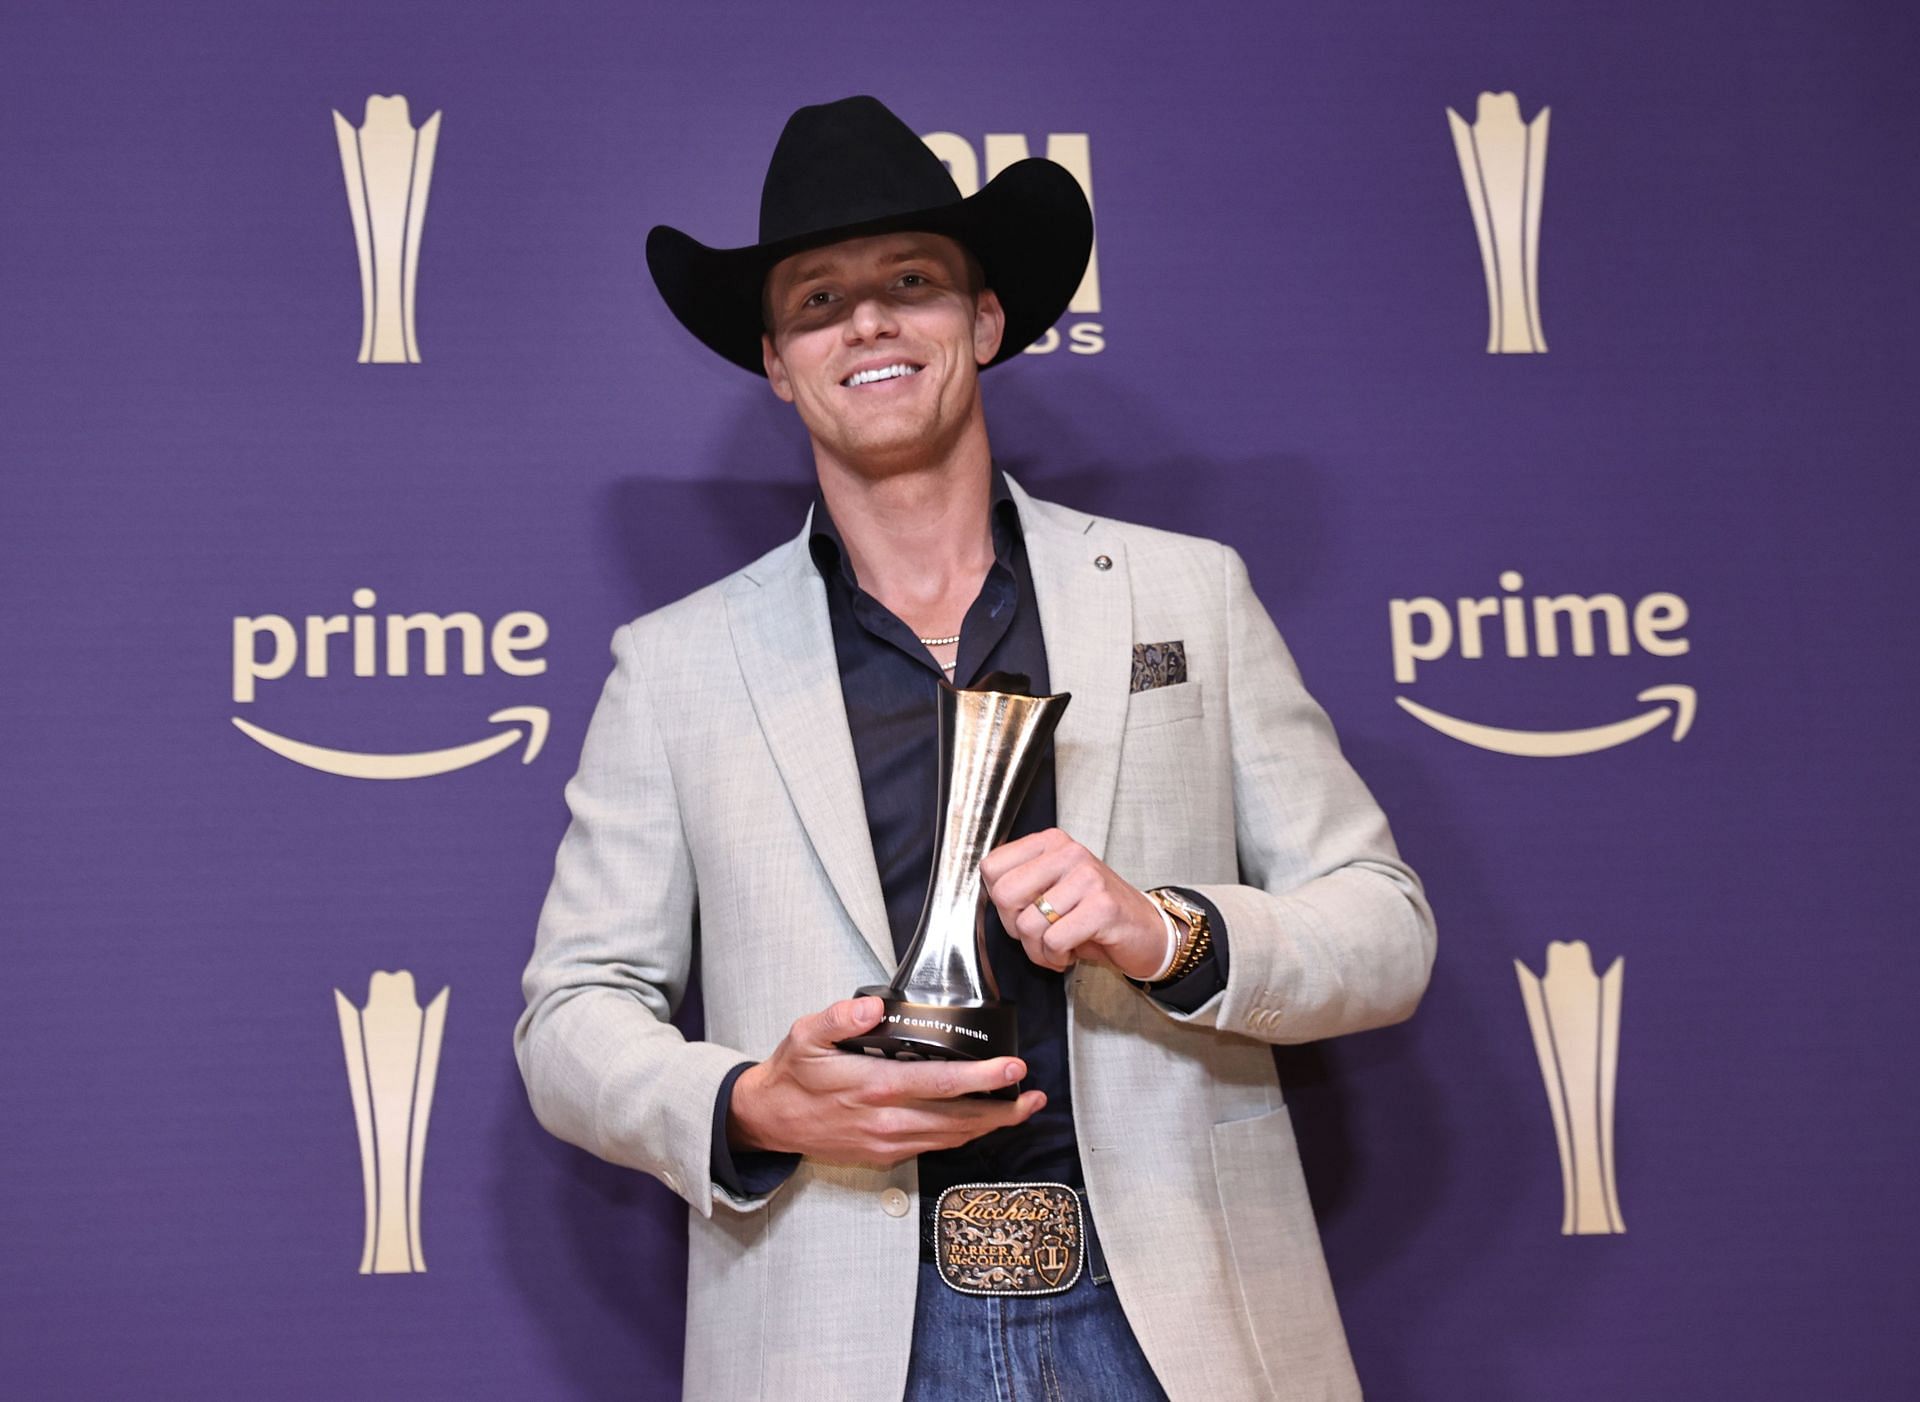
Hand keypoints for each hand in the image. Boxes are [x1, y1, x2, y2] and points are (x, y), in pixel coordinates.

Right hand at [727, 996, 1045, 1169]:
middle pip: (958, 1119)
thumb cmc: (792, 1074)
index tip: (1014, 1069)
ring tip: (1021, 1109)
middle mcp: (887, 1120)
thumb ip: (841, 1018)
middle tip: (1034, 1096)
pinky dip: (963, 1135)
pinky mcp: (886, 1155)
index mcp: (873, 1086)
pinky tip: (981, 1122)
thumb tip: (874, 1008)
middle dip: (1002, 1109)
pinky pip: (934, 1146)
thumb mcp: (806, 1035)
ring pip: (951, 1138)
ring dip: (990, 1125)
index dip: (982, 1078)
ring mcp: (888, 1143)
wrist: (769, 1120)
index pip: (941, 1084)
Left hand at [979, 828, 1168, 980]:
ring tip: (1058, 947)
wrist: (1146, 931)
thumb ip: (1022, 883)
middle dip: (1015, 927)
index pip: (991, 866)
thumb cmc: (1093, 914)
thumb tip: (989, 896)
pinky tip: (1071, 953)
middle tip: (1039, 934)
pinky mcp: (1102, 907)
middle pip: (1003, 894)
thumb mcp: (1053, 888)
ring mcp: (1087, 877)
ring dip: (1038, 950)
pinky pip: (1054, 941)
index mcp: (1051, 842)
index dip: (999, 901)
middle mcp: (1069, 852)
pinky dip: (1056, 957)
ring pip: (1027, 924)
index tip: (1024, 911)